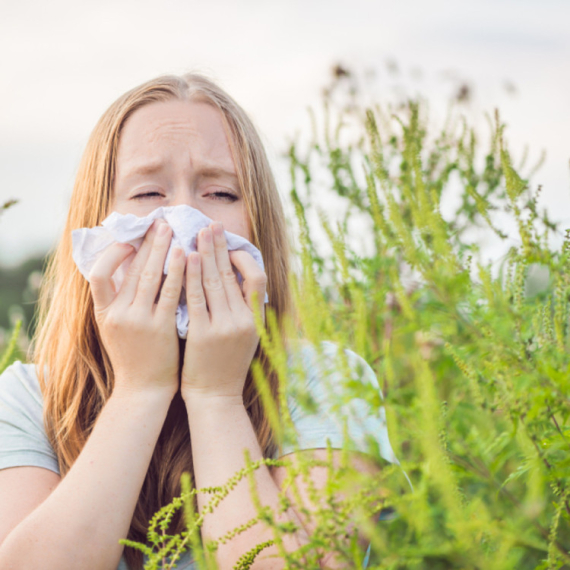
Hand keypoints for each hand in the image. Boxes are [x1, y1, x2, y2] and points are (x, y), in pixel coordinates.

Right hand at [89, 220, 185, 398]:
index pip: (97, 274)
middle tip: (159, 221)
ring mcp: (138, 321)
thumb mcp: (114, 330)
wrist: (144, 390)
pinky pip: (170, 292)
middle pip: (130, 269)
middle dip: (146, 242)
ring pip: (149, 276)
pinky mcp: (160, 327)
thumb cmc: (134, 358)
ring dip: (161, 249)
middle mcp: (117, 314)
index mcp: (103, 314)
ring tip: (171, 230)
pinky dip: (177, 271)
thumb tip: (125, 270)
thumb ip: (116, 302)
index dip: (112, 254)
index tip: (129, 241)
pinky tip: (186, 255)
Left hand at [180, 221, 266, 401]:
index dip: (244, 259)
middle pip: (232, 275)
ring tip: (199, 233)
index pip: (257, 280)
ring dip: (207, 254)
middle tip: (212, 225)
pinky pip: (196, 298)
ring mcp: (224, 327)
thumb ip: (244, 312)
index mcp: (255, 321)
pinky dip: (192, 276)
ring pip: (215, 282)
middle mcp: (243, 321)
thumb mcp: (246, 339)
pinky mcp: (202, 334)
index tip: (230, 246)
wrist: (215, 398)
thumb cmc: (227, 367)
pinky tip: (187, 258)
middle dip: (221, 247)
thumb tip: (237, 282)